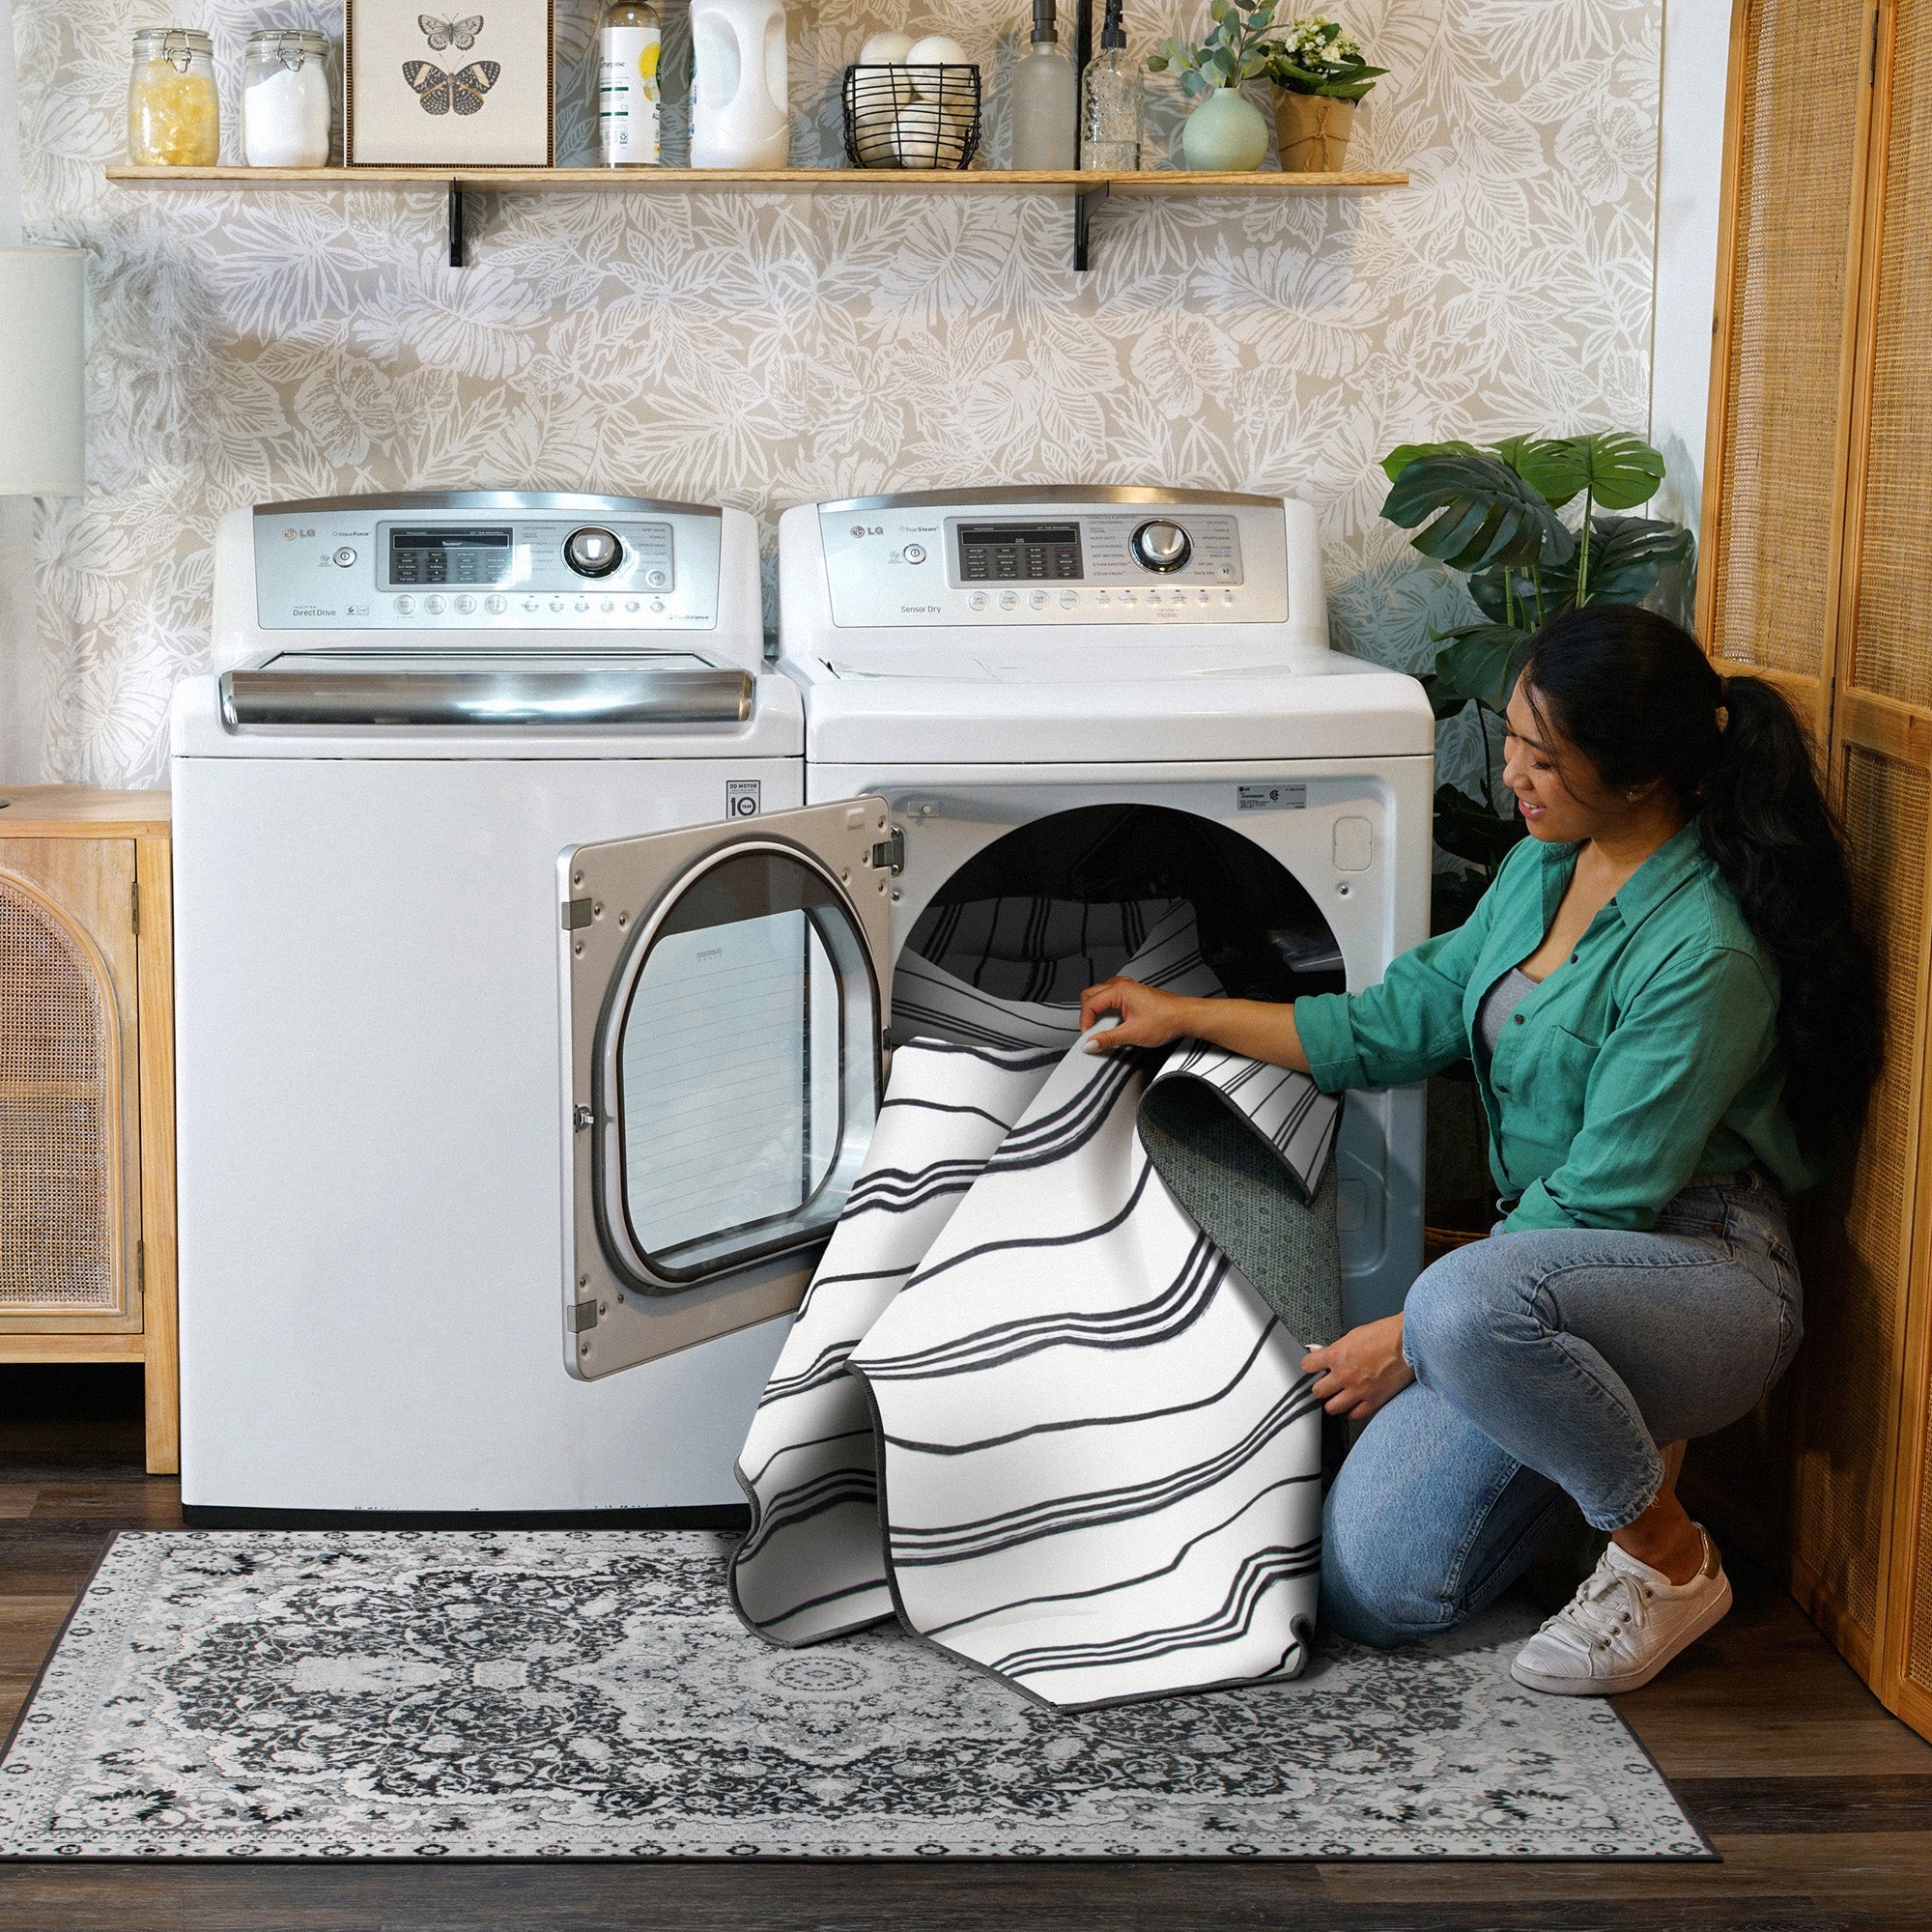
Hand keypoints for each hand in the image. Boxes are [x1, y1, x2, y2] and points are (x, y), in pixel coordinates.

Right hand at [1078, 976, 1198, 1051]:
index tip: (1088, 1036)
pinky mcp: (1134, 993)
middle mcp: (1123, 985)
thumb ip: (1108, 1039)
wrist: (1186, 1017)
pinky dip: (1106, 1006)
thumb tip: (1091, 1043)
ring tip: (1099, 1025)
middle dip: (1087, 1013)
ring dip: (1096, 1008)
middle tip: (1090, 1031)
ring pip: (1100, 993)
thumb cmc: (1167, 1019)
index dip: (1085, 1021)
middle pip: (1091, 994)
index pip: (1090, 1003)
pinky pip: (1111, 994)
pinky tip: (1111, 1018)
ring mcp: (1129, 988)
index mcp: (1120, 991)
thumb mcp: (1133, 1034)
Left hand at [1301, 1314, 1413, 1421]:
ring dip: (1334, 1402)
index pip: (1308, 1366)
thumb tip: (1320, 1351)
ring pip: (1332, 1408)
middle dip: (1321, 1387)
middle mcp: (1344, 1375)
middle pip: (1318, 1391)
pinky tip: (1354, 1405)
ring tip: (1339, 1397)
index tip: (1312, 1368)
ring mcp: (1358, 1390)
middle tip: (1327, 1385)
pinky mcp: (1374, 1401)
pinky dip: (1352, 1411)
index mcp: (1337, 1355)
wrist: (1409, 1341)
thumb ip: (1336, 1347)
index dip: (1309, 1366)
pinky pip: (1354, 1415)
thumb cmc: (1386, 1334)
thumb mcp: (1354, 1335)